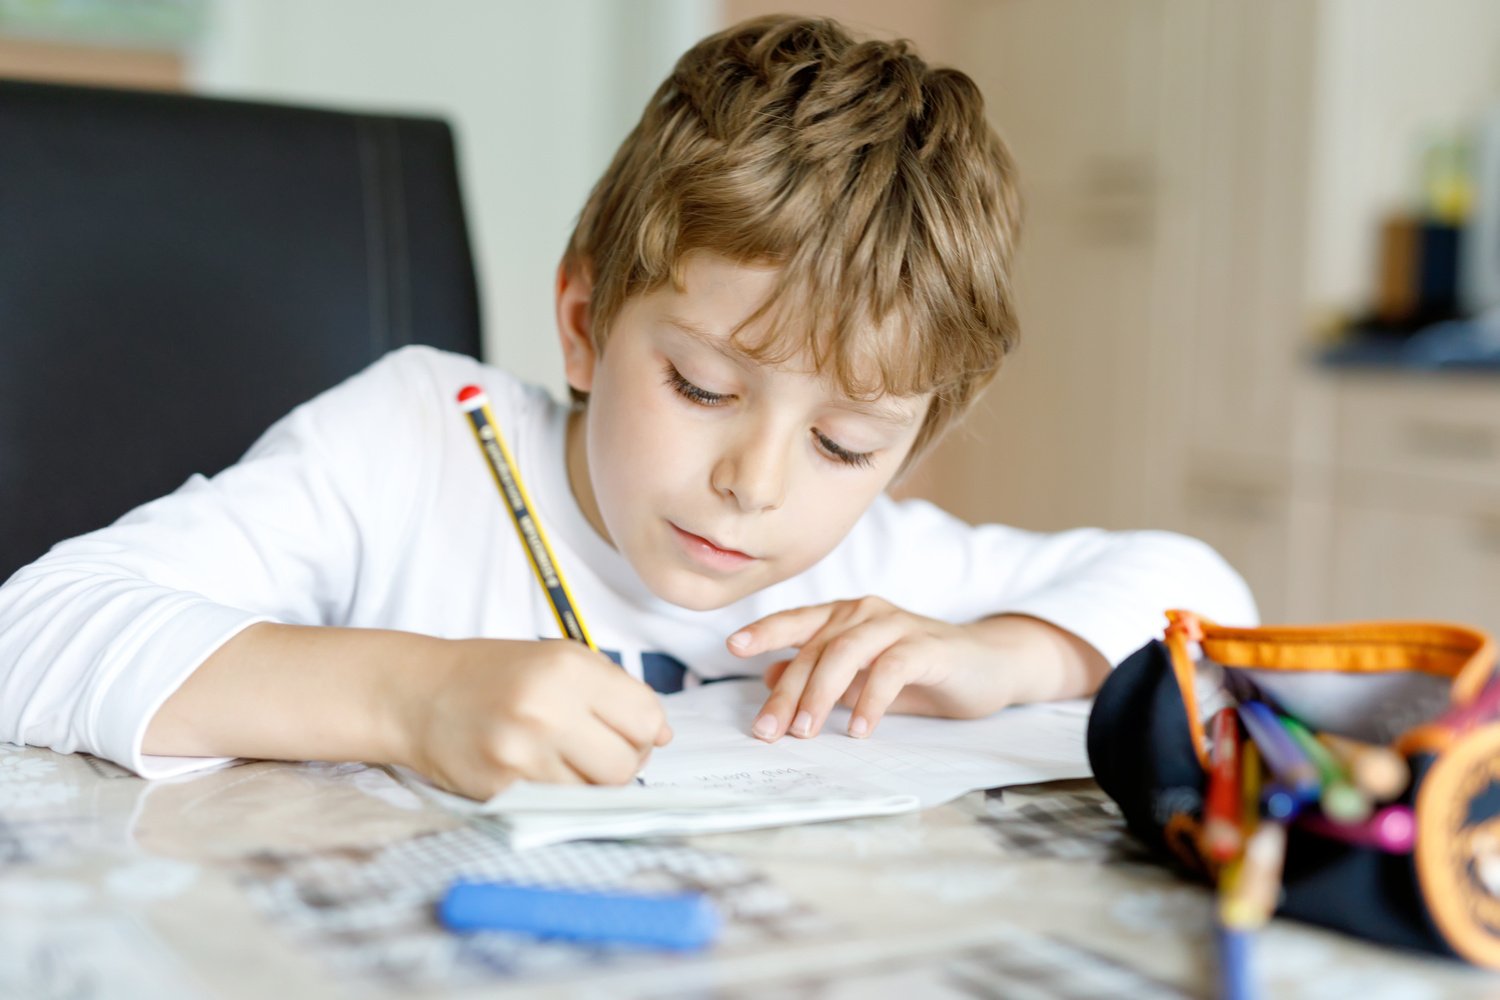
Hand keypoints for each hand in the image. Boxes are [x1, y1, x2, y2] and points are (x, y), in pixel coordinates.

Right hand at [398, 639, 671, 799]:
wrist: (418, 694)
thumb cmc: (494, 674)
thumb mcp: (559, 658)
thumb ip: (615, 691)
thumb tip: (663, 735)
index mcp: (567, 668)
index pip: (646, 718)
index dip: (645, 729)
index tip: (627, 728)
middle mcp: (546, 710)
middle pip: (626, 765)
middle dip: (623, 761)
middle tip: (598, 749)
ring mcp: (521, 755)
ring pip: (597, 793)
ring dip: (592, 782)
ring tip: (567, 758)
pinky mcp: (501, 790)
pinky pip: (561, 806)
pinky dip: (562, 795)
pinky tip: (542, 771)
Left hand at [728, 599, 1111, 741]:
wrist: (988, 665)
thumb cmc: (920, 672)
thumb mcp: (863, 678)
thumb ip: (822, 677)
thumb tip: (770, 680)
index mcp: (846, 616)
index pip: (796, 621)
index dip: (765, 632)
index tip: (733, 648)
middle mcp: (866, 612)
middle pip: (814, 649)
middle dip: (787, 693)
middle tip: (767, 731)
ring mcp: (897, 624)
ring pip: (845, 653)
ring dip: (820, 695)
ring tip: (805, 732)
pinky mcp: (928, 646)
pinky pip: (890, 669)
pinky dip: (870, 700)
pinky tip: (859, 729)